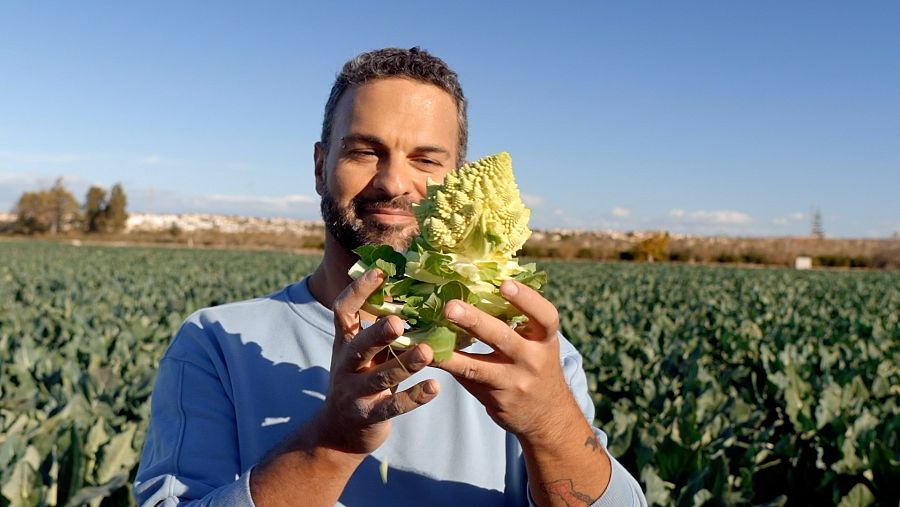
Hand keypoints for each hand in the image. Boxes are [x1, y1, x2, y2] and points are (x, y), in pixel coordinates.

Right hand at [314, 269, 438, 454]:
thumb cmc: (361, 380)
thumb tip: (412, 291)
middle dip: (377, 333)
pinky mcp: (369, 416)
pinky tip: (434, 388)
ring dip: (403, 364)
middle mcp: (346, 366)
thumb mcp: (364, 353)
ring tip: (427, 352)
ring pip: (378, 377)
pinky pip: (392, 406)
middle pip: (358, 346)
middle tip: (399, 321)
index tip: (379, 272)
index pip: (343, 312)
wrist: (338, 433)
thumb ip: (380, 330)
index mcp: (344, 343)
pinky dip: (413, 398)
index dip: (358, 291)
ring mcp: (354, 393)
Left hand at [434, 279, 580, 442]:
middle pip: (504, 338)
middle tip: (450, 307)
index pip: (544, 316)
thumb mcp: (539, 344)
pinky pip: (467, 380)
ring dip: (451, 353)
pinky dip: (447, 367)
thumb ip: (516, 323)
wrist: (548, 416)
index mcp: (545, 339)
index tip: (504, 284)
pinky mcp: (496, 399)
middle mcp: (533, 360)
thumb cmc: (536, 366)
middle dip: (476, 321)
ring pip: (478, 366)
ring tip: (427, 343)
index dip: (526, 299)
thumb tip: (475, 289)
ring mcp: (514, 382)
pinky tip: (427, 358)